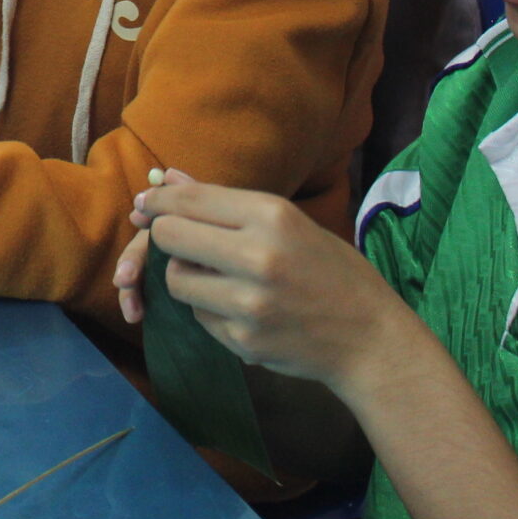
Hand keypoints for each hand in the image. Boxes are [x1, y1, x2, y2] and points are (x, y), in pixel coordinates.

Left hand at [114, 171, 408, 389]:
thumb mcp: (288, 223)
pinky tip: (239, 307)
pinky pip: (198, 314)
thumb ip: (224, 201)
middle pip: (170, 236)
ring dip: (186, 275)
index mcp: (273, 216)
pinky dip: (209, 308)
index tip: (146, 205)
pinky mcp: (243, 339)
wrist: (370, 339)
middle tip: (179, 241)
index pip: (189, 201)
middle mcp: (258, 256)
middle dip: (165, 236)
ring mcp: (249, 303)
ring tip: (217, 275)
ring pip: (176, 279)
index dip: (158, 202)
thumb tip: (165, 178)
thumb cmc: (331, 272)